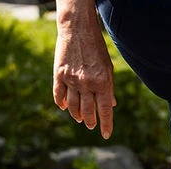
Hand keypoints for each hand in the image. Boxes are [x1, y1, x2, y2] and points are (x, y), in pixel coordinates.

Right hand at [53, 4, 115, 138]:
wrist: (78, 31)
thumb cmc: (97, 50)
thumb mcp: (108, 69)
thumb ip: (109, 88)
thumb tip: (112, 105)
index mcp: (103, 83)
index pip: (105, 111)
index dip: (106, 125)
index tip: (106, 135)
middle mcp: (87, 84)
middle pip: (88, 111)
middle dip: (90, 121)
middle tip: (90, 125)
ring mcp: (72, 80)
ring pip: (72, 106)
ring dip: (76, 115)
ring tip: (79, 118)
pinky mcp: (59, 75)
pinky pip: (58, 95)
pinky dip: (61, 103)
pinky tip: (63, 107)